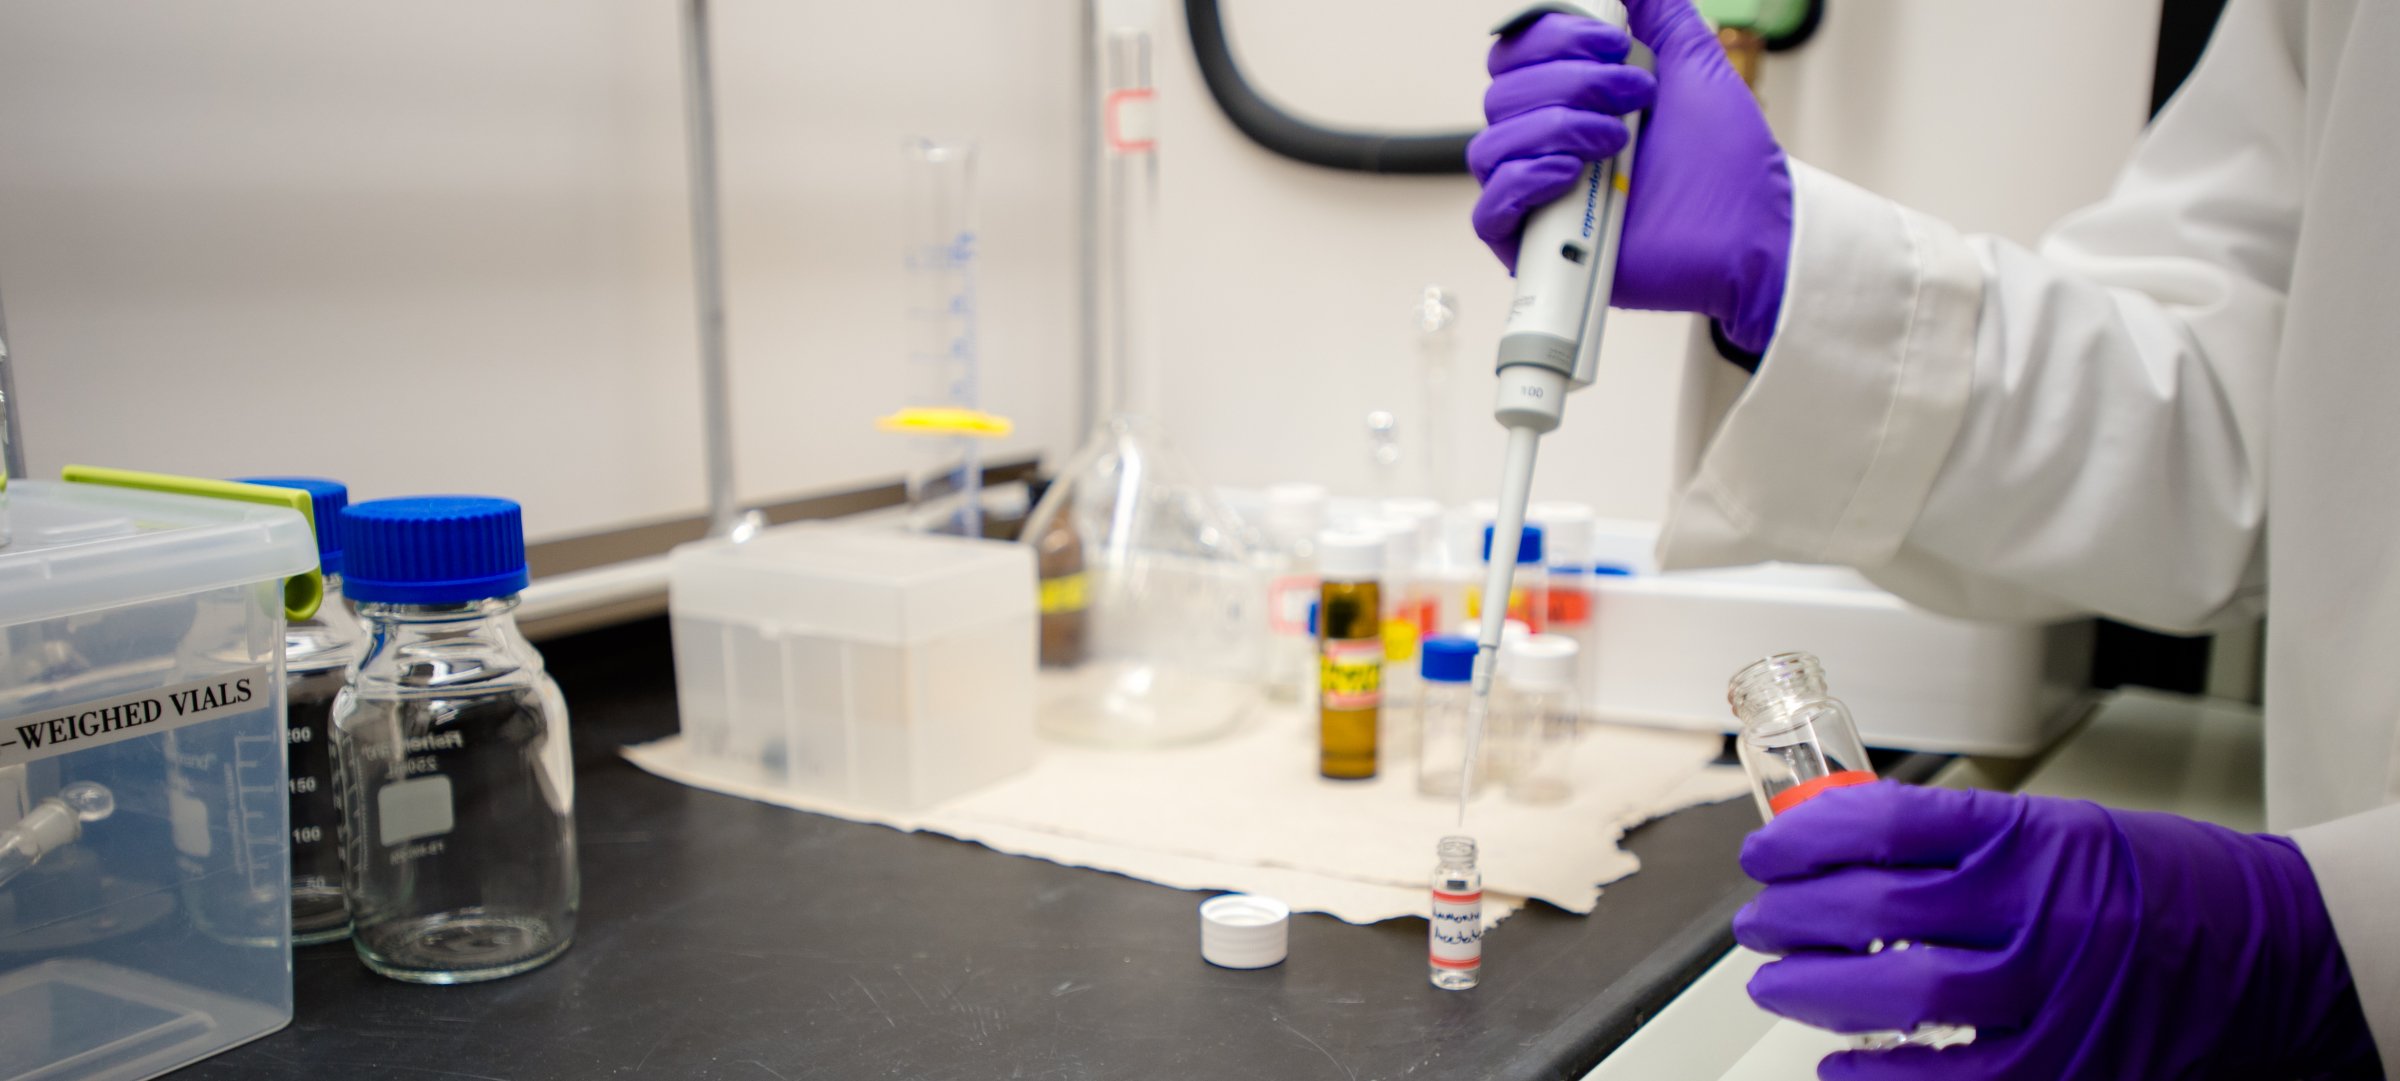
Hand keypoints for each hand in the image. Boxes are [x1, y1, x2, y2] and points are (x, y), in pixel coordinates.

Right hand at [1469, 0, 1792, 353]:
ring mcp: (1538, 194)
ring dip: (1555, 129)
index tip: (1614, 42)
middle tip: (1634, 95)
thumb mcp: (1694, 60)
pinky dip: (1523, 182)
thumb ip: (1658, 10)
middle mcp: (1544, 143)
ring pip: (1490, 145)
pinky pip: (1488, 210)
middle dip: (1570, 83)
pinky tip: (1571, 173)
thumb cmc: (1724, 157)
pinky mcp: (1536, 246)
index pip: (1514, 53)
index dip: (1554, 36)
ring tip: (1616, 141)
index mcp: (1567, 98)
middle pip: (1500, 94)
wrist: (1749, 227)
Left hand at [1735, 783, 2375, 1078]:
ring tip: (1776, 984)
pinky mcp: (2068, 1064)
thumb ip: (1960, 841)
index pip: (1884, 823)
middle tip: (1757, 923)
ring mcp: (2055, 993)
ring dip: (1817, 989)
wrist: (2278, 951)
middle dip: (1793, 917)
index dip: (1805, 837)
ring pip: (1902, 992)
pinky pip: (1952, 1079)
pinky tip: (1841, 1061)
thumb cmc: (2162, 884)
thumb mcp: (2061, 828)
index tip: (1768, 850)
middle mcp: (2041, 910)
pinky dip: (1882, 1074)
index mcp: (2033, 836)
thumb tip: (1840, 846)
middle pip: (1876, 908)